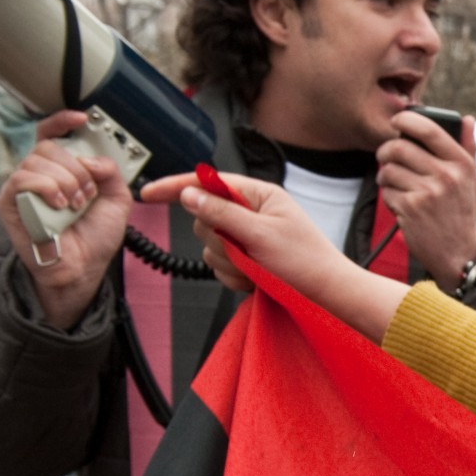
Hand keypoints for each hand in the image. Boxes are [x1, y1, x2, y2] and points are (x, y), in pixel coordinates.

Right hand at [0, 111, 133, 330]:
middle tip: (88, 192)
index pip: (52, 134)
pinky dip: (47, 187)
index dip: (62, 121)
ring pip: (37, 160)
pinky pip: (22, 178)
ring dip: (66, 180)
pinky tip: (61, 204)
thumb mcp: (117, 200)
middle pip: (48, 146)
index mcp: (62, 170)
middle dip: (75, 166)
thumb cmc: (95, 236)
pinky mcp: (9, 201)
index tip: (82, 118)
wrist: (83, 268)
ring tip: (76, 204)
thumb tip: (91, 157)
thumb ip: (111, 172)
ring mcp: (22, 187)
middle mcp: (39, 174)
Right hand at [141, 173, 406, 342]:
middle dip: (218, 240)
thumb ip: (222, 212)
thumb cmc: (306, 260)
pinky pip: (220, 265)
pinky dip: (234, 275)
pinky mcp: (246, 257)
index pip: (207, 182)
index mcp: (258, 194)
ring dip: (229, 262)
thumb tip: (189, 194)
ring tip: (256, 268)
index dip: (176, 187)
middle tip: (244, 251)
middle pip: (204, 218)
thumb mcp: (261, 234)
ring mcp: (247, 235)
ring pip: (210, 245)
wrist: (326, 292)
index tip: (148, 194)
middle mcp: (250, 211)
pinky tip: (255, 279)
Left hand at [377, 111, 475, 289]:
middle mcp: (446, 176)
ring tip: (395, 184)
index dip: (406, 119)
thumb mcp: (473, 181)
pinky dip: (389, 197)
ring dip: (385, 176)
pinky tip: (401, 205)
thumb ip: (468, 149)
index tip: (397, 121)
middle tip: (386, 157)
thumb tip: (468, 119)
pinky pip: (386, 191)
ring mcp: (428, 193)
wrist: (460, 253)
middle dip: (386, 151)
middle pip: (399, 148)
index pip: (429, 130)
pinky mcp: (410, 208)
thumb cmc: (463, 212)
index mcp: (461, 164)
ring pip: (388, 169)